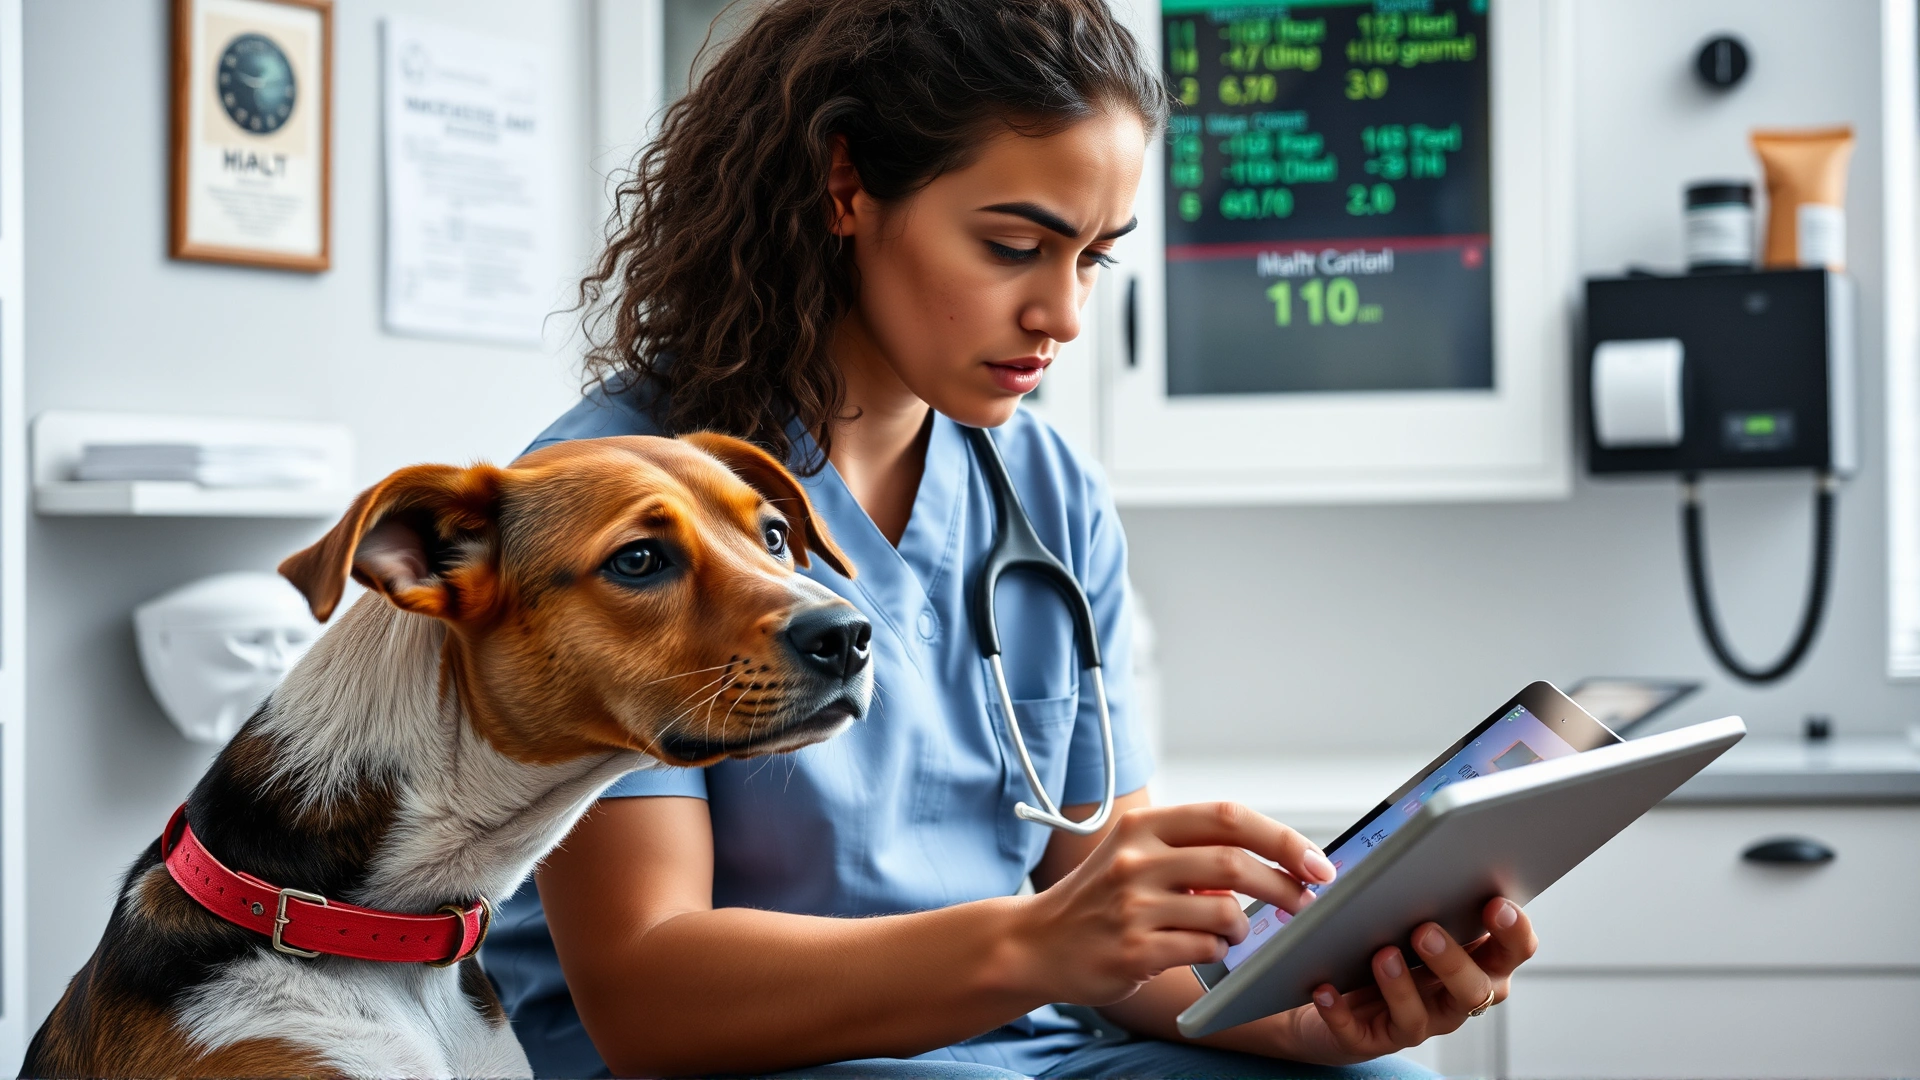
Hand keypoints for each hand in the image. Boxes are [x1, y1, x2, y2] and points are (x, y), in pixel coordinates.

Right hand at [1012, 802, 1334, 1006]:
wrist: (1036, 942)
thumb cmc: (1099, 898)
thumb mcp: (1136, 855)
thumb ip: (1192, 852)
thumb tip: (1269, 863)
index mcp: (1143, 825)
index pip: (1228, 817)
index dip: (1281, 838)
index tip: (1316, 861)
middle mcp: (1136, 858)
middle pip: (1233, 863)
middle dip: (1284, 884)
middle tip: (1307, 901)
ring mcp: (1133, 905)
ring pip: (1224, 913)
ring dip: (1243, 926)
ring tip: (1232, 931)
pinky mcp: (1134, 950)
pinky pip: (1204, 951)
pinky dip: (1218, 952)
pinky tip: (1201, 950)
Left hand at [1278, 897, 1538, 1064]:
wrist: (1329, 988)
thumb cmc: (1382, 935)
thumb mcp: (1408, 907)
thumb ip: (1427, 884)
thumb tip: (1424, 839)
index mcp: (1475, 958)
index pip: (1513, 950)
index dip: (1513, 931)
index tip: (1497, 904)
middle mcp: (1452, 996)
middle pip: (1474, 988)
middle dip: (1453, 960)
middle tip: (1426, 929)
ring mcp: (1415, 1021)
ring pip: (1421, 1016)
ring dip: (1402, 986)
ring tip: (1381, 953)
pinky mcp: (1370, 1039)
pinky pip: (1358, 1033)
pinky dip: (1341, 1012)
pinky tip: (1325, 989)